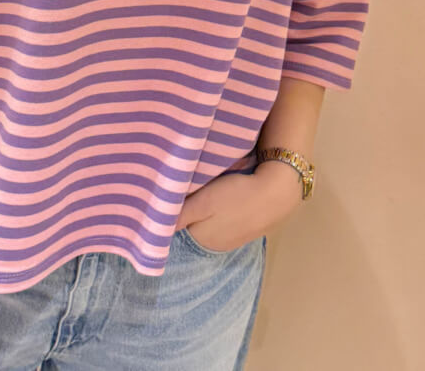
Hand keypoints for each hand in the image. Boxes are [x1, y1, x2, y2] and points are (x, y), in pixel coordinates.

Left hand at [174, 162, 301, 252]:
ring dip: (205, 209)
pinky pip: (224, 219)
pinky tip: (225, 195)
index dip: (174, 208)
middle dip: (189, 209)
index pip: (178, 224)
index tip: (171, 191)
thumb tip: (154, 227)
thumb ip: (179, 215)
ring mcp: (232, 239)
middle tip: (189, 186)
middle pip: (193, 224)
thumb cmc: (236, 195)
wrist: (277, 192)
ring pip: (209, 221)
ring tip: (207, 188)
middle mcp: (215, 245)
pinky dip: (221, 209)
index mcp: (202, 240)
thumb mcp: (203, 202)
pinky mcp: (246, 228)